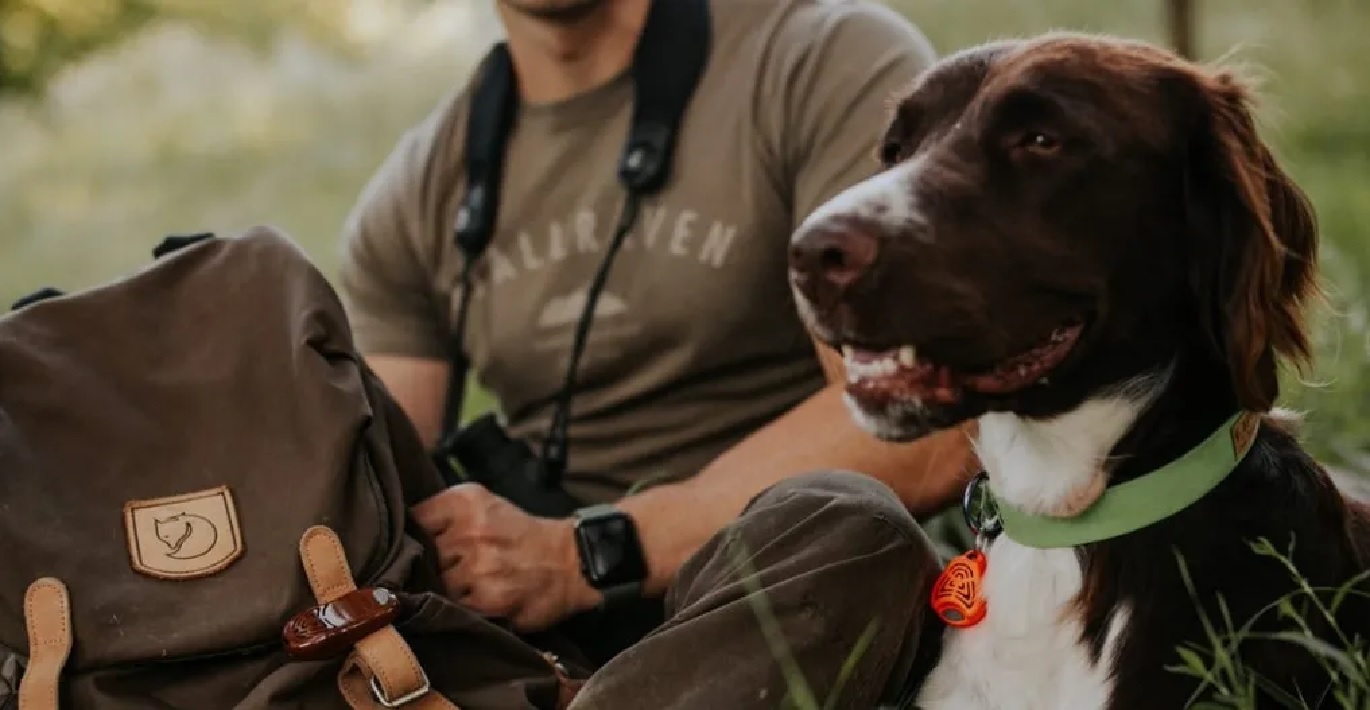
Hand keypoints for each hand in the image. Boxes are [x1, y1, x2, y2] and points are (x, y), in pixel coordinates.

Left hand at [412, 483, 601, 631]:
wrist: (568, 563)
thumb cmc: (520, 535)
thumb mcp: (483, 505)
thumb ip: (443, 514)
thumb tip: (402, 533)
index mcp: (465, 500)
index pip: (413, 520)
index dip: (415, 536)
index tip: (423, 544)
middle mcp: (470, 529)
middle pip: (421, 556)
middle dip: (431, 564)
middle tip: (451, 566)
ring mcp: (478, 566)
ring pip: (435, 584)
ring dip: (445, 588)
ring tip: (467, 583)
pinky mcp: (487, 599)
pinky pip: (454, 606)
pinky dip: (461, 605)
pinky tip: (477, 597)